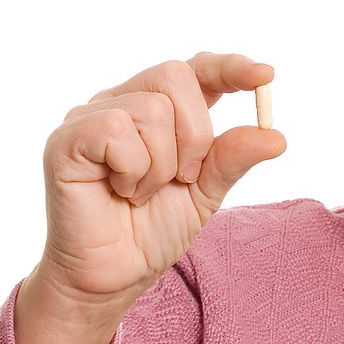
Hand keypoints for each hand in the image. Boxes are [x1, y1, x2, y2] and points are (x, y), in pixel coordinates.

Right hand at [36, 52, 285, 305]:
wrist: (114, 276)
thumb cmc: (153, 230)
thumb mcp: (207, 192)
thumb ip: (233, 159)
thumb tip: (276, 137)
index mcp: (163, 110)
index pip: (198, 68)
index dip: (231, 67)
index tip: (265, 75)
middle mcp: (125, 102)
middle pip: (176, 77)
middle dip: (195, 135)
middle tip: (184, 177)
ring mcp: (92, 117)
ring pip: (151, 108)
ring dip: (162, 164)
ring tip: (145, 193)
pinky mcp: (66, 140)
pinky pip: (115, 130)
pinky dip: (133, 169)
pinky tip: (123, 191)